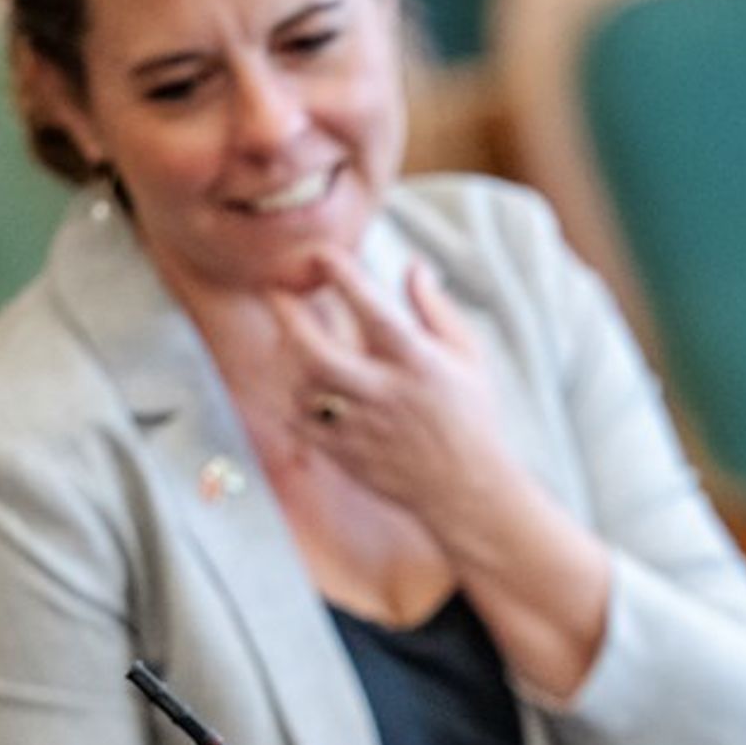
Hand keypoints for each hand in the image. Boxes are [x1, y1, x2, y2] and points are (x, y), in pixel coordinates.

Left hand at [267, 247, 507, 519]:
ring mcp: (360, 428)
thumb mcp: (467, 356)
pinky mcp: (344, 455)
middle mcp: (384, 394)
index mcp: (418, 364)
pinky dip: (293, 396)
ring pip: (302, 386)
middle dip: (288, 316)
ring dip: (289, 356)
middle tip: (274, 291)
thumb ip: (435, 310)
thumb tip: (412, 265)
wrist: (466, 491)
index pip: (372, 309)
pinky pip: (299, 421)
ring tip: (290, 336)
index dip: (342, 275)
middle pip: (317, 352)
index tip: (321, 253)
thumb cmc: (471, 417)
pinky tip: (300, 380)